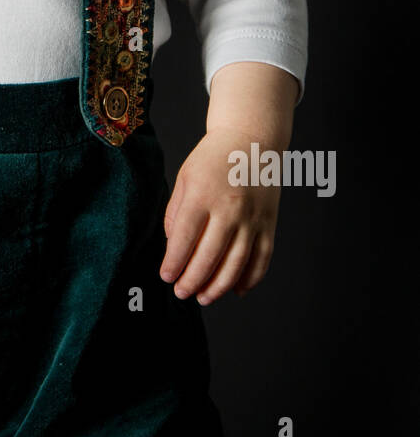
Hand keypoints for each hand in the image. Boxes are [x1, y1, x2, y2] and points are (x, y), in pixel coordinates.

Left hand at [159, 126, 280, 304]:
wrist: (252, 139)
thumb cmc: (213, 158)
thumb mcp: (185, 178)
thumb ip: (175, 213)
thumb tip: (173, 248)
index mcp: (202, 194)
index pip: (184, 237)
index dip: (174, 262)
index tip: (166, 277)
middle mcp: (229, 207)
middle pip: (209, 256)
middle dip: (193, 280)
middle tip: (182, 293)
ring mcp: (253, 217)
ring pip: (236, 263)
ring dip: (219, 286)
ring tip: (204, 297)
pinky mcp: (270, 222)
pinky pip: (262, 258)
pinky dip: (250, 279)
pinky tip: (235, 290)